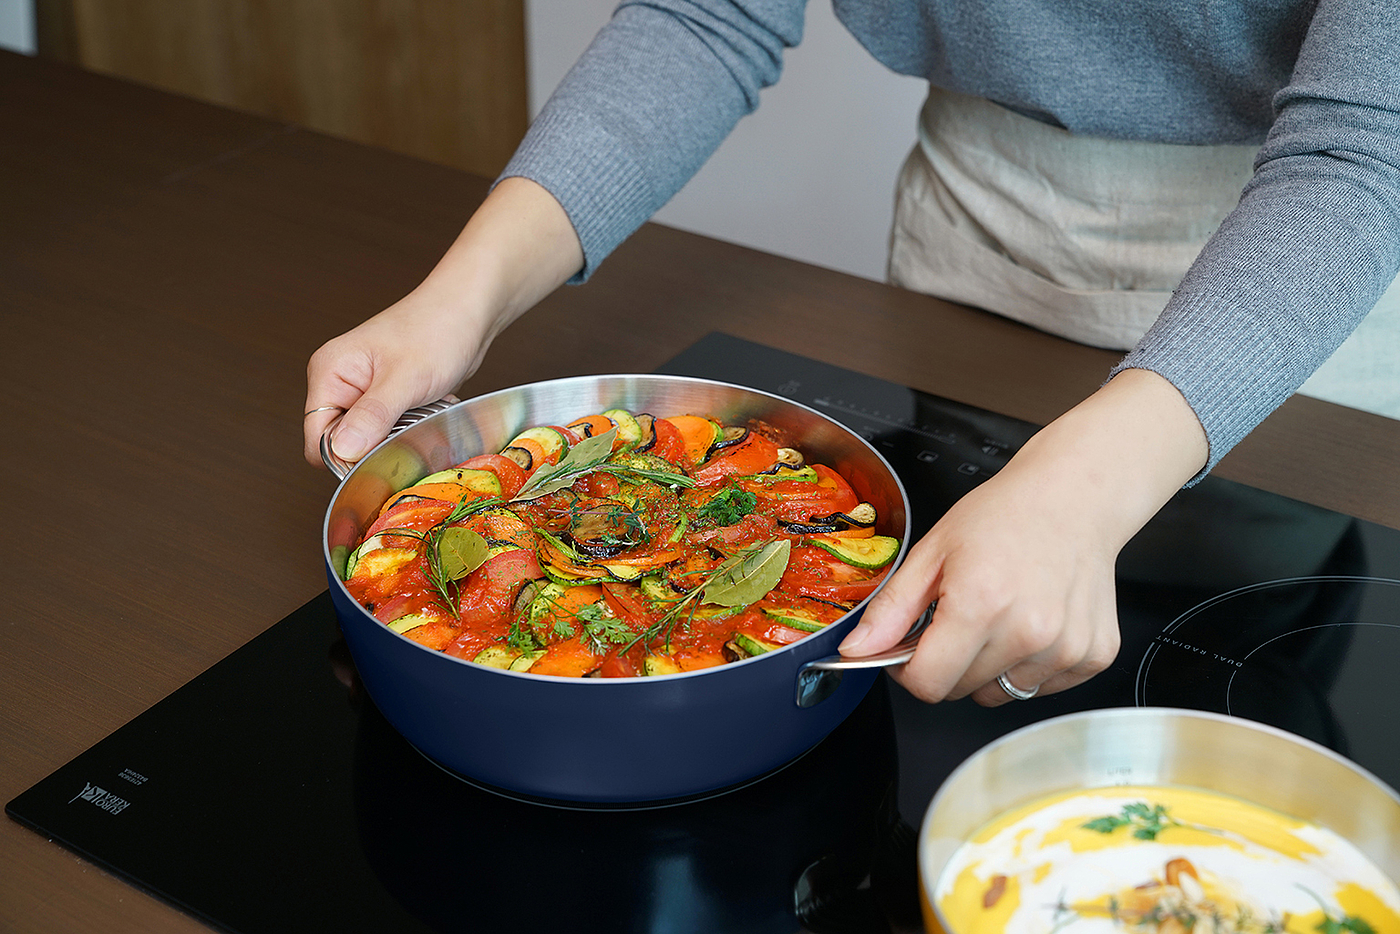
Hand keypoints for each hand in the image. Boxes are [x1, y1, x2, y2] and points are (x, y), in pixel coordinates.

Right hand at [303, 291, 483, 465]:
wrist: (468, 312)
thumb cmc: (437, 330)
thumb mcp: (405, 379)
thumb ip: (372, 417)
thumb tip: (342, 451)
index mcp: (329, 372)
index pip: (317, 438)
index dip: (344, 456)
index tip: (377, 456)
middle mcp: (340, 382)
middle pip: (342, 442)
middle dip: (374, 445)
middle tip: (407, 428)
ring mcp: (362, 390)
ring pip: (368, 438)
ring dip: (395, 437)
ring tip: (420, 414)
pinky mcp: (385, 396)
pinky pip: (388, 428)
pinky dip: (408, 428)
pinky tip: (426, 411)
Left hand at [838, 369, 1208, 704]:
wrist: (1073, 498)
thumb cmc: (1004, 516)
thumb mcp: (932, 551)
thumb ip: (891, 609)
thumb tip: (857, 651)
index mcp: (981, 604)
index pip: (928, 685)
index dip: (908, 670)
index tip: (911, 647)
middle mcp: (1028, 632)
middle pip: (961, 692)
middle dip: (947, 664)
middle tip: (958, 617)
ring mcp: (1066, 648)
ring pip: (1001, 694)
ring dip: (989, 667)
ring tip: (1000, 616)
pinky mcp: (1093, 656)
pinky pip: (1041, 688)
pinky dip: (1028, 665)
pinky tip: (1031, 621)